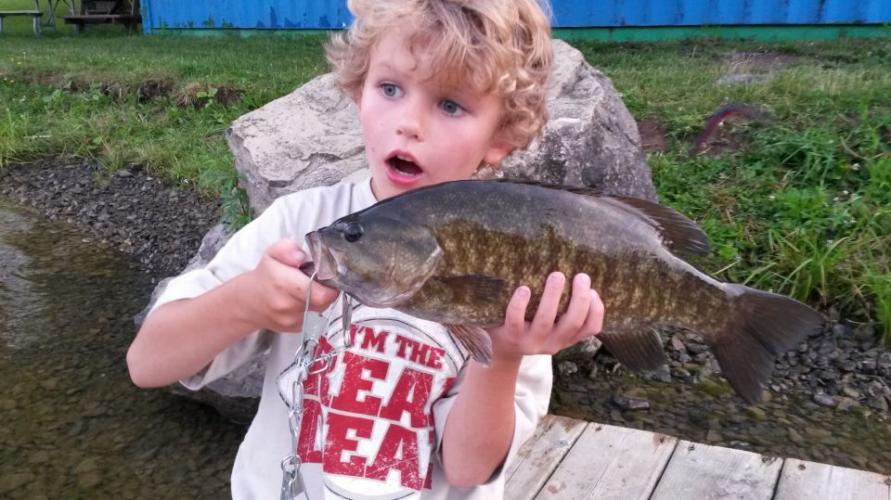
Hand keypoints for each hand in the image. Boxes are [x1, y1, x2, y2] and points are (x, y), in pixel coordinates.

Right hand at [241, 239, 338, 331]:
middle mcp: (287, 305)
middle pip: (324, 301)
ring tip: (307, 289)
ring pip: (320, 309)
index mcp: (283, 284)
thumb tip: (301, 256)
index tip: (326, 275)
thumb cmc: (264, 276)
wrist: (248, 303)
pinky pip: (313, 316)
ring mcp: (291, 320)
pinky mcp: (294, 329)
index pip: (322, 293)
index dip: (330, 284)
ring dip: (319, 299)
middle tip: (318, 280)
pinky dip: (312, 308)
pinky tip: (301, 300)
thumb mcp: (272, 253)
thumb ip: (287, 249)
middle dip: (326, 289)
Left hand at [486, 272, 603, 363]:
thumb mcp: (553, 322)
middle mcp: (553, 343)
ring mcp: (531, 341)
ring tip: (557, 275)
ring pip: (545, 321)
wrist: (500, 349)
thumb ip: (565, 307)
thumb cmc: (531, 325)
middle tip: (581, 277)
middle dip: (579, 299)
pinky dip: (520, 305)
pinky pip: (515, 321)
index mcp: (567, 337)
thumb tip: (580, 275)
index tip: (593, 291)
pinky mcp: (510, 336)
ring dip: (552, 297)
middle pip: (572, 323)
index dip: (596, 310)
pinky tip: (524, 289)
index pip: (591, 328)